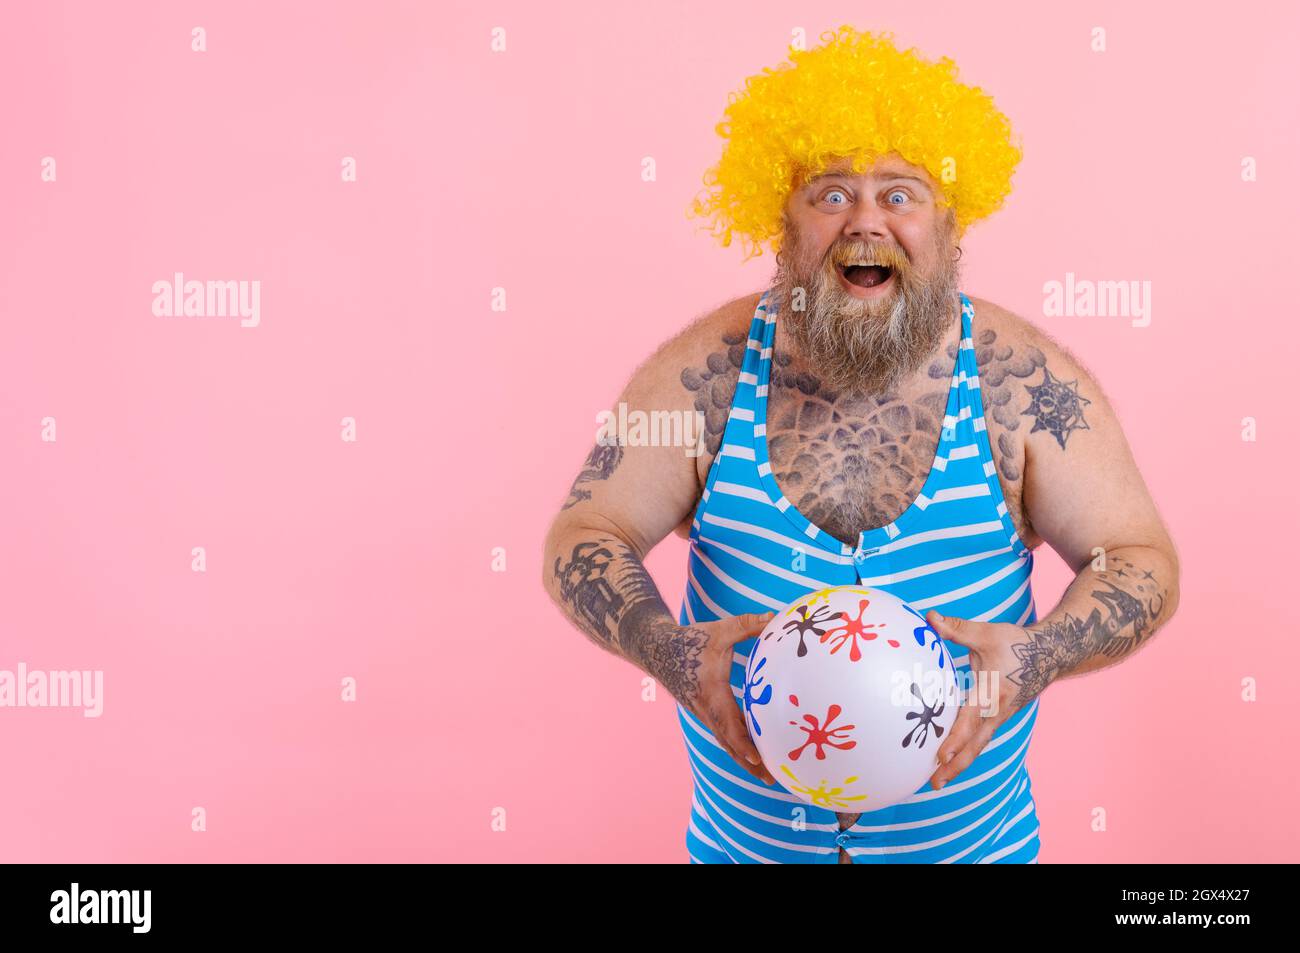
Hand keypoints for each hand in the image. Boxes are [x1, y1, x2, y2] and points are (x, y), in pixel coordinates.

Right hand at [671, 612, 777, 785]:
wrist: (657, 648)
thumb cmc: (690, 640)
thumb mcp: (719, 631)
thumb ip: (747, 625)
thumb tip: (775, 617)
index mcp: (711, 693)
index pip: (728, 724)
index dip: (743, 743)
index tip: (759, 758)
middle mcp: (705, 709)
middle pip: (728, 743)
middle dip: (749, 763)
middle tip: (771, 779)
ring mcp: (702, 712)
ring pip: (725, 741)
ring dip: (743, 759)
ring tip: (765, 775)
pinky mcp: (703, 711)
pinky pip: (721, 733)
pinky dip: (736, 746)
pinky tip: (752, 752)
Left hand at [924, 611, 1049, 790]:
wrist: (1051, 654)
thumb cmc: (1016, 643)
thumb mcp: (986, 633)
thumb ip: (956, 629)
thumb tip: (929, 618)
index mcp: (991, 692)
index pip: (970, 720)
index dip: (955, 739)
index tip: (940, 756)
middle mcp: (997, 710)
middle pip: (975, 745)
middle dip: (955, 766)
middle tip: (934, 784)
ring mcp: (1001, 716)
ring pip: (979, 744)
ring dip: (960, 762)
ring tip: (938, 780)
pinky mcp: (1002, 716)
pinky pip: (983, 738)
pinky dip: (968, 750)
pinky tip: (954, 759)